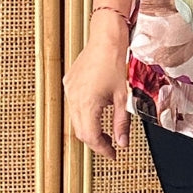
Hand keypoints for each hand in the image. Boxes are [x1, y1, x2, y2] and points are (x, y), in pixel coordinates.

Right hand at [63, 11, 131, 160]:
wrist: (107, 37)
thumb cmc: (117, 62)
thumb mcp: (123, 96)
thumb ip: (121, 123)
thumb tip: (123, 143)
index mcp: (87, 103)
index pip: (91, 137)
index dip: (103, 149)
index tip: (113, 154)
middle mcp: (74, 98)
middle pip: (81, 131)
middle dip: (96, 141)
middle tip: (110, 146)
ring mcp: (70, 90)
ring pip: (75, 119)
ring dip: (89, 128)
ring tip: (105, 131)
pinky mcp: (69, 82)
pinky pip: (74, 104)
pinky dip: (83, 113)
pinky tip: (96, 111)